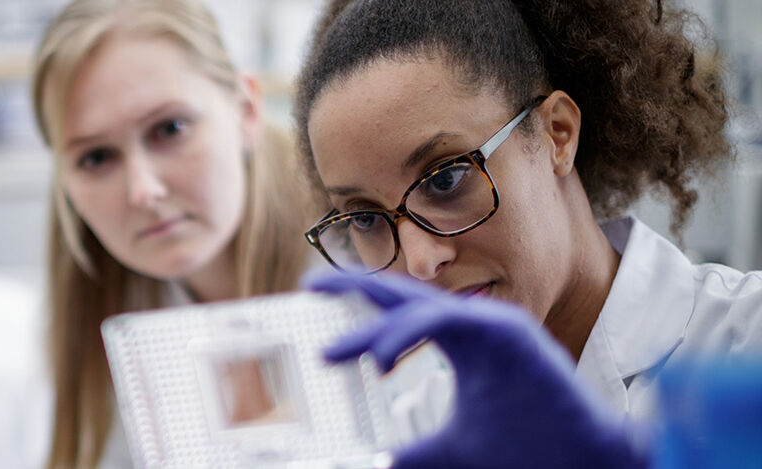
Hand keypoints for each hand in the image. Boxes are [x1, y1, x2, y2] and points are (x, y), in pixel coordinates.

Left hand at [306, 271, 647, 468]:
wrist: (586, 462)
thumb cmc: (528, 450)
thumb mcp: (452, 450)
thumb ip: (415, 449)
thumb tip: (378, 462)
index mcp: (461, 341)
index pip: (402, 313)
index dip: (361, 313)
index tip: (320, 329)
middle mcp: (474, 324)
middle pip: (404, 293)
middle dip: (353, 285)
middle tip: (308, 284)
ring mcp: (494, 323)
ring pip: (421, 308)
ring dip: (374, 329)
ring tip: (336, 354)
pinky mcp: (511, 331)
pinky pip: (447, 320)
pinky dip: (409, 334)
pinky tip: (381, 360)